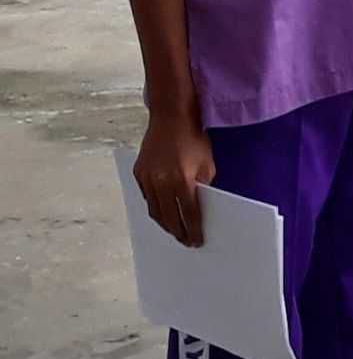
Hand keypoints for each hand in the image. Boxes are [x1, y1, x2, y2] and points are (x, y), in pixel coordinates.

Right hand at [134, 107, 215, 247]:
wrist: (171, 117)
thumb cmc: (194, 139)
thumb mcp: (208, 164)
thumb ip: (204, 188)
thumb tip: (200, 208)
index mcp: (182, 180)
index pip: (189, 213)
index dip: (193, 230)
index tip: (197, 241)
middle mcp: (161, 182)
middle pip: (168, 216)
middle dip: (177, 231)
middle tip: (184, 241)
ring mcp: (146, 178)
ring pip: (154, 210)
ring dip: (164, 223)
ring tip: (174, 231)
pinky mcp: (138, 173)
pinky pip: (146, 197)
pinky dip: (155, 207)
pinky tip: (163, 213)